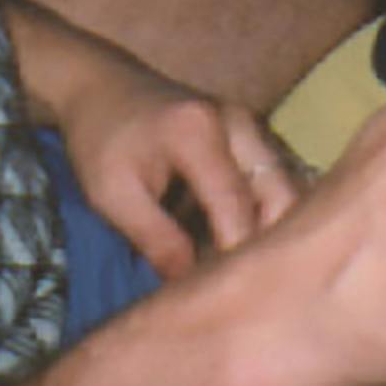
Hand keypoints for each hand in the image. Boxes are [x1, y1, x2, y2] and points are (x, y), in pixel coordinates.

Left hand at [52, 32, 301, 279]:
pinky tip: (237, 240)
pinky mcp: (252, 132)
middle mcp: (238, 122)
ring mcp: (250, 123)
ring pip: (285, 187)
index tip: (228, 300)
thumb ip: (157, 241)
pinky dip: (264, 213)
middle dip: (268, 244)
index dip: (236, 257)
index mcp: (201, 132)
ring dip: (269, 229)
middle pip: (280, 194)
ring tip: (240, 268)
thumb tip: (193, 292)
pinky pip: (274, 179)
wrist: (101, 85)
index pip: (236, 207)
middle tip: (243, 287)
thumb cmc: (100, 139)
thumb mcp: (112, 196)